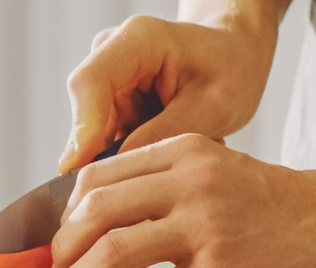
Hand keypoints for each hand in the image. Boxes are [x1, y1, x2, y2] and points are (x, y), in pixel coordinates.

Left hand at [49, 134, 315, 267]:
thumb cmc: (274, 201)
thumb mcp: (216, 168)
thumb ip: (163, 183)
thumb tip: (99, 217)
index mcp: (183, 151)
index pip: (96, 177)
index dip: (65, 214)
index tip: (60, 239)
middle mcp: (190, 183)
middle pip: (94, 212)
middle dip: (61, 249)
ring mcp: (204, 228)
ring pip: (113, 254)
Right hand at [58, 12, 279, 172]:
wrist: (236, 57)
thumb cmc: (231, 70)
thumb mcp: (211, 107)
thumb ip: (163, 134)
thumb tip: (118, 168)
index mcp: (138, 41)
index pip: (91, 83)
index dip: (81, 128)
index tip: (79, 167)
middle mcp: (112, 54)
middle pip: (86, 114)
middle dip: (107, 154)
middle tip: (155, 178)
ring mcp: (108, 80)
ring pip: (94, 134)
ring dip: (127, 157)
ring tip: (175, 158)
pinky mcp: (110, 103)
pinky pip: (107, 140)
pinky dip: (133, 155)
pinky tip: (166, 152)